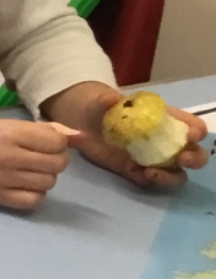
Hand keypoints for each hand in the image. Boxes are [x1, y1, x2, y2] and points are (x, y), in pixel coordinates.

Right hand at [0, 119, 69, 209]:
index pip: (57, 142)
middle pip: (57, 163)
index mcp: (11, 133)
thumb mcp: (10, 125)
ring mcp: (3, 179)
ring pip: (49, 182)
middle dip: (54, 160)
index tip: (44, 143)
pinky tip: (24, 185)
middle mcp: (8, 156)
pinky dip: (35, 193)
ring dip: (44, 176)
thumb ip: (46, 130)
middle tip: (38, 157)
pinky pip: (35, 200)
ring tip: (29, 171)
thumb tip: (80, 136)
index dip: (56, 143)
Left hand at [47, 82, 209, 192]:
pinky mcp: (135, 171)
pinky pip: (148, 180)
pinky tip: (133, 172)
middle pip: (194, 154)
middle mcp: (166, 142)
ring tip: (151, 173)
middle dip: (194, 158)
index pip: (193, 126)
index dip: (197, 131)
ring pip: (176, 174)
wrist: (81, 121)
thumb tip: (110, 99)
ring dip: (170, 177)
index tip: (191, 135)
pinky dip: (145, 179)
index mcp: (167, 120)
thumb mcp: (103, 99)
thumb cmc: (101, 105)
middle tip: (181, 159)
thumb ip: (108, 99)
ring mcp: (152, 159)